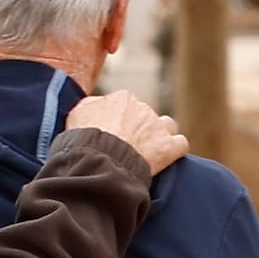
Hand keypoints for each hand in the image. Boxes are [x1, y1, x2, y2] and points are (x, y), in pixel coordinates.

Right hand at [69, 88, 187, 176]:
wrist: (99, 157)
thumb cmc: (84, 137)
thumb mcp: (77, 113)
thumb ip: (91, 106)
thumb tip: (98, 106)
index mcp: (122, 98)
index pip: (125, 105)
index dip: (120, 121)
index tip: (114, 134)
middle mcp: (143, 108)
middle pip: (145, 116)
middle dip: (139, 129)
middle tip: (127, 147)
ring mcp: (158, 127)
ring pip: (167, 125)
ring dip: (161, 136)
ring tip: (149, 151)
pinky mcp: (168, 147)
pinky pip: (181, 144)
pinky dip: (175, 150)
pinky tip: (166, 158)